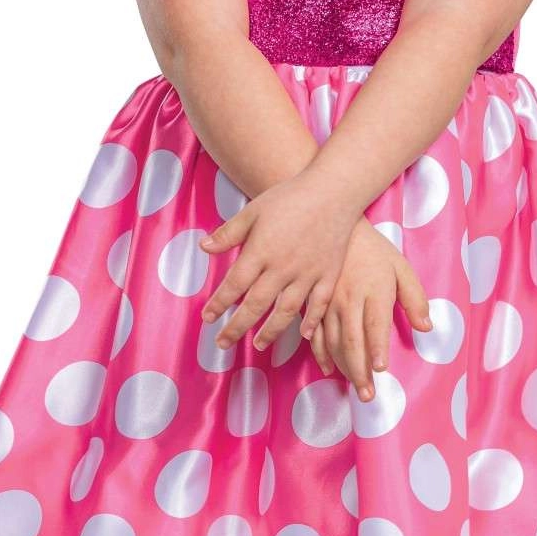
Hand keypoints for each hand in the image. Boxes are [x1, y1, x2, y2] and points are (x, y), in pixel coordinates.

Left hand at [199, 170, 360, 349]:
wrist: (333, 190)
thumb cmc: (290, 197)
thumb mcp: (253, 211)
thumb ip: (229, 233)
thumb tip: (203, 248)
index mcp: (261, 251)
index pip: (234, 285)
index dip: (219, 304)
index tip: (207, 318)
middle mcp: (282, 267)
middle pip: (256, 305)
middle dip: (236, 327)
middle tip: (222, 343)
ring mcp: (308, 273)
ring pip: (286, 311)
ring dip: (270, 331)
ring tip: (258, 344)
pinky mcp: (328, 274)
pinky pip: (319, 304)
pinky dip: (312, 321)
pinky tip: (305, 335)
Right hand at [306, 217, 432, 400]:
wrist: (337, 229)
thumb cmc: (375, 252)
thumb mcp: (401, 267)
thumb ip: (415, 298)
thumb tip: (427, 327)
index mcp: (374, 290)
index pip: (375, 323)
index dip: (376, 347)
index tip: (380, 368)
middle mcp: (349, 299)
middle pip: (353, 340)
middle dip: (360, 370)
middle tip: (368, 394)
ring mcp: (329, 303)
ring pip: (333, 341)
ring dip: (344, 367)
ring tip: (355, 388)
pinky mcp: (315, 305)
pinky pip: (315, 334)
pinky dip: (321, 353)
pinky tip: (329, 369)